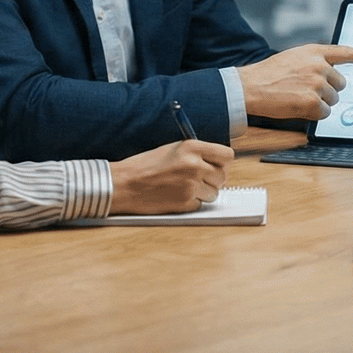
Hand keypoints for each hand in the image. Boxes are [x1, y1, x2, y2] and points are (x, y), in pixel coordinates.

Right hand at [108, 140, 232, 214]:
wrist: (125, 183)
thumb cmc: (145, 165)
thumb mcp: (173, 149)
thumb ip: (197, 153)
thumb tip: (217, 162)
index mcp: (193, 147)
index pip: (227, 155)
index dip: (222, 162)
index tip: (216, 165)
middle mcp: (195, 165)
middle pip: (223, 176)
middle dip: (213, 179)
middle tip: (198, 179)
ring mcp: (191, 185)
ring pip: (214, 193)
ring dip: (203, 193)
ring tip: (183, 187)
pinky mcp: (185, 202)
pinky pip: (200, 204)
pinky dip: (191, 203)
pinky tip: (176, 195)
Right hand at [236, 44, 352, 120]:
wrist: (250, 86)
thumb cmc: (269, 74)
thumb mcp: (294, 58)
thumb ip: (314, 62)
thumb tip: (332, 77)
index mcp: (315, 51)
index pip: (347, 52)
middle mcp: (319, 65)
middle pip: (340, 84)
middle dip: (328, 90)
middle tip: (306, 90)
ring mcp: (317, 83)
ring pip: (333, 100)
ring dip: (319, 103)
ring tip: (297, 97)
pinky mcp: (312, 101)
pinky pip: (324, 113)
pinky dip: (314, 114)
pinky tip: (297, 107)